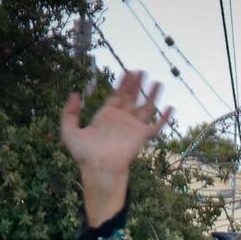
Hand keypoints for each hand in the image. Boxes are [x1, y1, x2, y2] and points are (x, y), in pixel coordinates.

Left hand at [61, 70, 170, 224]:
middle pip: (132, 97)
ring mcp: (133, 127)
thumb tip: (75, 94)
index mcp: (106, 116)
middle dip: (137, 84)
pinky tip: (171, 107)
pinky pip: (156, 125)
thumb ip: (69, 112)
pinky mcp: (142, 136)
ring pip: (146, 107)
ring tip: (158, 82)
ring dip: (152, 94)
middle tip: (141, 71)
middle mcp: (121, 119)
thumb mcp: (69, 130)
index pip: (117, 95)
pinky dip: (164, 117)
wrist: (99, 169)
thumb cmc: (84, 154)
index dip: (123, 83)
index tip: (128, 71)